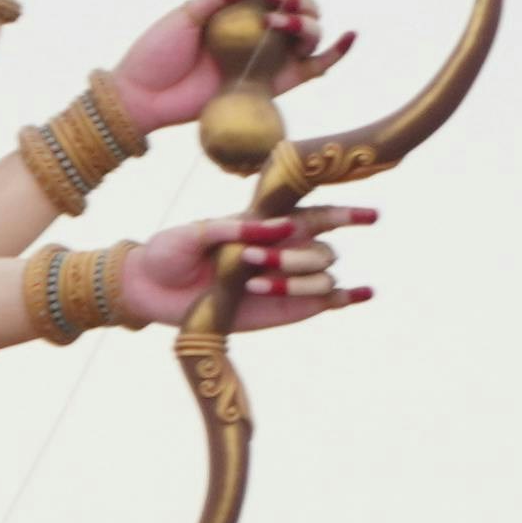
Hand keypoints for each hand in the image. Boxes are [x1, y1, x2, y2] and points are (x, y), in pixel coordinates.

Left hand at [107, 0, 355, 136]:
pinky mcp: (272, 83)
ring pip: (311, 34)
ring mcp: (268, 56)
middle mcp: (260, 30)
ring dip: (307, 21)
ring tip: (281, 19)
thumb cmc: (158, 51)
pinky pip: (313, 69)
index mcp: (242, 8)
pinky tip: (348, 36)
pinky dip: (334, 53)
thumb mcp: (188, 13)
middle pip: (305, 7)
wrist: (143, 95)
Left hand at [118, 204, 374, 331]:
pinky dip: (345, 297)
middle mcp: (284, 248)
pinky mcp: (285, 308)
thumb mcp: (192, 233)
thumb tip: (278, 227)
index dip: (346, 214)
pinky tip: (361, 293)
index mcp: (266, 222)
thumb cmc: (170, 252)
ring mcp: (287, 280)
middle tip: (250, 259)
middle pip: (321, 249)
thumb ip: (233, 228)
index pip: (317, 214)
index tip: (371, 216)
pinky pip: (326, 301)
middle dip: (293, 256)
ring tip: (254, 283)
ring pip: (322, 275)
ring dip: (297, 280)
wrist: (151, 290)